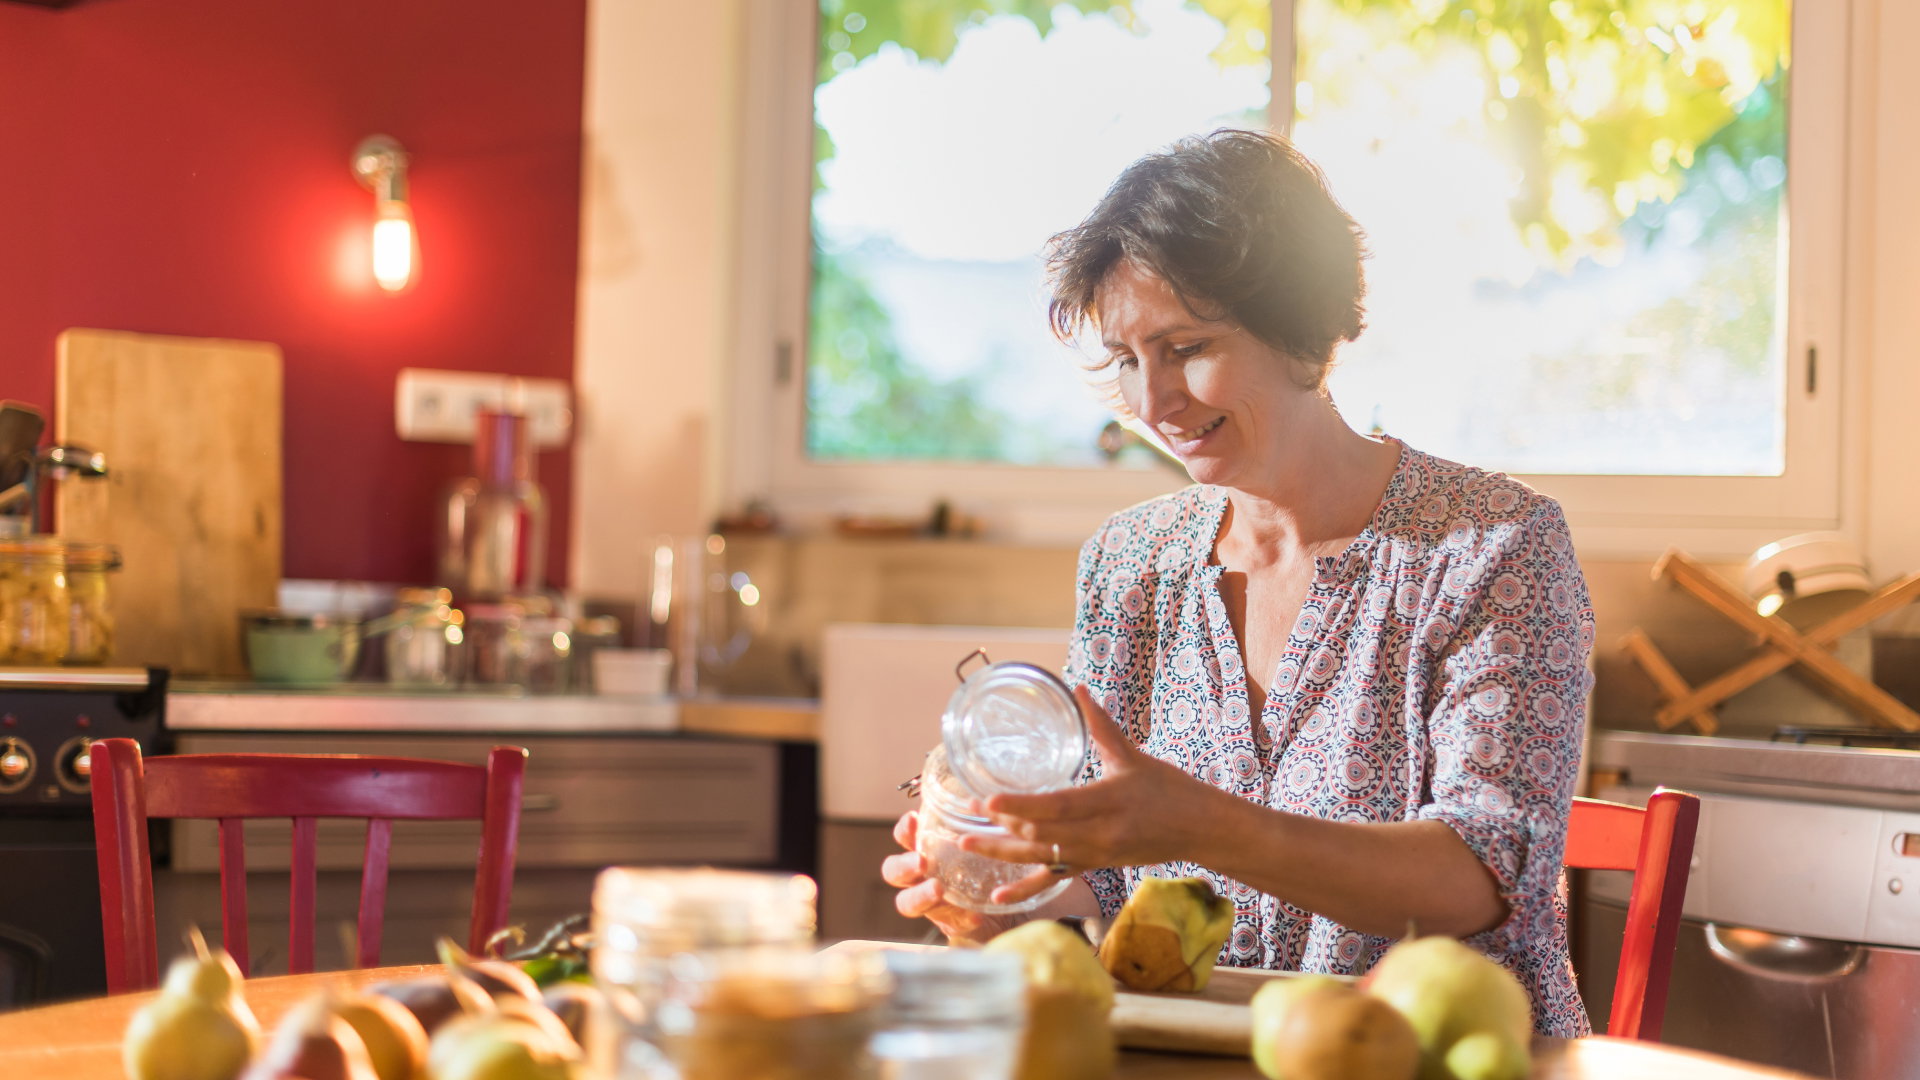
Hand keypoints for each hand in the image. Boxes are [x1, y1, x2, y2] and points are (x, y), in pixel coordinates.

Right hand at [879, 810, 999, 942]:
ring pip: (908, 903)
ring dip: (921, 895)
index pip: (904, 838)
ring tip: (938, 889)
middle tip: (922, 861)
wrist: (1011, 907)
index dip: (905, 830)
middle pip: (893, 872)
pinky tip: (975, 915)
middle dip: (903, 865)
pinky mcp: (952, 927)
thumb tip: (982, 798)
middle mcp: (921, 878)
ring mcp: (932, 905)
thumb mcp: (987, 842)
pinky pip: (950, 924)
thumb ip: (977, 825)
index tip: (914, 819)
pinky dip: (962, 918)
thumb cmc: (993, 867)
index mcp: (926, 852)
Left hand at [961, 685, 1228, 906]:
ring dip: (1002, 852)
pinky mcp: (1096, 866)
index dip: (1021, 807)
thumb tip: (1078, 688)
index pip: (1057, 806)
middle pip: (1043, 833)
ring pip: (1042, 857)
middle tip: (969, 810)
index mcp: (1109, 801)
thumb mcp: (1133, 756)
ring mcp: (1096, 854)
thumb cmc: (1170, 789)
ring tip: (966, 843)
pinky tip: (998, 895)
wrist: (1199, 830)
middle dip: (1002, 825)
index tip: (989, 801)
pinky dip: (1026, 887)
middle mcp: (1100, 834)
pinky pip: (1056, 878)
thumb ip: (1101, 724)